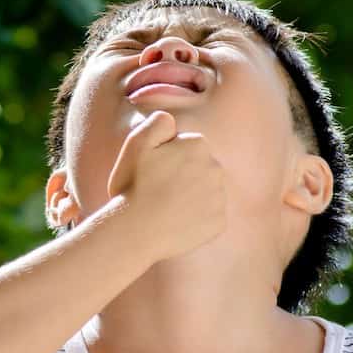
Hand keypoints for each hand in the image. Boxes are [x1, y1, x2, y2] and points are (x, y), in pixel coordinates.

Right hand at [106, 111, 225, 261]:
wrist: (136, 231)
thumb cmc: (133, 186)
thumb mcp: (136, 143)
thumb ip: (158, 121)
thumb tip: (172, 121)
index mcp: (198, 145)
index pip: (187, 146)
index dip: (168, 157)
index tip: (153, 170)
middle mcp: (216, 168)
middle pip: (200, 168)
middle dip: (183, 175)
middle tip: (157, 189)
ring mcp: (219, 198)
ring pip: (205, 192)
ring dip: (189, 196)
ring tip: (164, 207)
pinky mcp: (219, 223)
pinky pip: (209, 216)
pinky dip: (195, 218)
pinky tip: (174, 221)